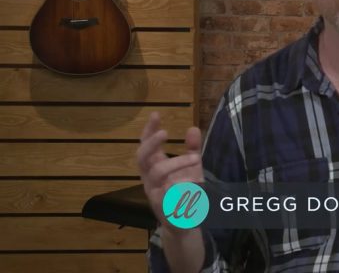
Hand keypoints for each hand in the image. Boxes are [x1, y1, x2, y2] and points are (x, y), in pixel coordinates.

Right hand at [136, 112, 203, 229]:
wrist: (184, 223)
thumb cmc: (185, 191)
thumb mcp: (191, 168)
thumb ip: (192, 149)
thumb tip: (192, 128)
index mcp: (154, 167)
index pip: (146, 145)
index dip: (148, 130)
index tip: (156, 114)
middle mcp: (149, 179)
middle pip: (141, 157)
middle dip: (151, 143)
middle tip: (166, 132)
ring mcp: (153, 193)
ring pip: (156, 174)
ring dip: (176, 163)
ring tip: (196, 159)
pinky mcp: (163, 207)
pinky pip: (167, 194)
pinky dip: (180, 186)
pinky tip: (191, 182)